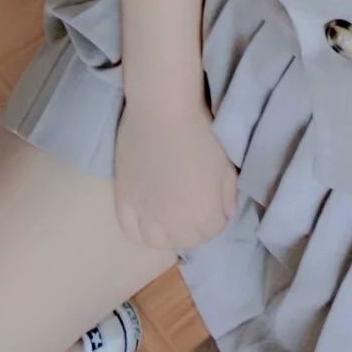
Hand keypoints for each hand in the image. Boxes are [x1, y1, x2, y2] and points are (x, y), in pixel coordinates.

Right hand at [114, 98, 238, 253]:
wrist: (162, 110)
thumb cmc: (201, 132)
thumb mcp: (226, 164)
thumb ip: (228, 195)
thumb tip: (226, 214)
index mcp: (203, 214)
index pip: (212, 232)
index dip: (216, 218)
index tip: (215, 203)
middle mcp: (173, 223)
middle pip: (186, 241)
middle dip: (194, 228)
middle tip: (194, 207)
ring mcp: (145, 214)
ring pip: (157, 242)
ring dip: (167, 235)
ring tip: (171, 217)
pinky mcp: (123, 201)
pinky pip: (129, 231)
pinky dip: (140, 231)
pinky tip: (148, 219)